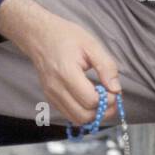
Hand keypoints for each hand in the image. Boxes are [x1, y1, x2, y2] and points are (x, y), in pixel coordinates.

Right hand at [13, 10, 121, 127]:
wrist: (39, 35)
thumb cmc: (65, 36)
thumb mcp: (91, 44)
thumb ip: (106, 66)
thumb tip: (116, 89)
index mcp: (66, 72)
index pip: (90, 100)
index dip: (107, 100)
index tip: (114, 90)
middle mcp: (56, 87)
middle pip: (83, 116)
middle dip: (102, 112)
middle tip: (111, 99)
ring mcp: (51, 94)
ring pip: (76, 119)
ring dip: (93, 115)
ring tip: (102, 100)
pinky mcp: (50, 97)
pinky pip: (69, 114)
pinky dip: (83, 113)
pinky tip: (89, 100)